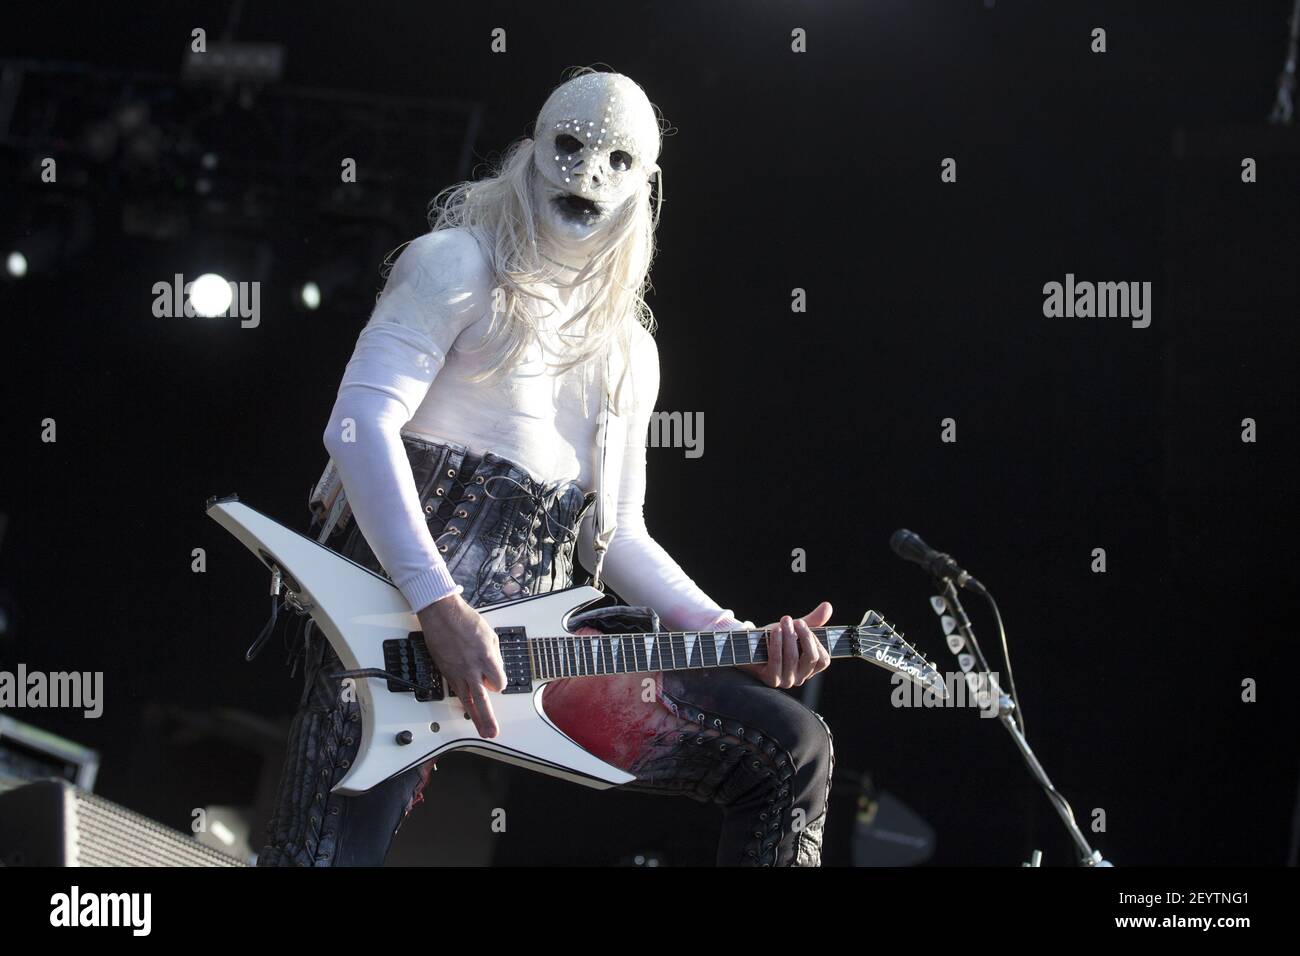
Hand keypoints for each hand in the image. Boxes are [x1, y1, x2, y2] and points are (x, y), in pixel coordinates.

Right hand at [417, 592, 506, 737]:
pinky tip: (467, 709)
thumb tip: (496, 669)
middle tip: (492, 733)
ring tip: (481, 730)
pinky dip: (462, 701)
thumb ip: (494, 656)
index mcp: (485, 657)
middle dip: (487, 718)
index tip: (498, 681)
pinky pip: (456, 691)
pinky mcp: (446, 672)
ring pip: (466, 700)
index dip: (500, 684)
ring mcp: (457, 671)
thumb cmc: (465, 621)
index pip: (499, 683)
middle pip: (482, 699)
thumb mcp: (490, 635)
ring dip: (475, 717)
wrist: (441, 614)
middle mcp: (471, 668)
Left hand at [740, 601, 832, 688]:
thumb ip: (812, 621)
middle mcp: (799, 678)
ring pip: (793, 658)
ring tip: (784, 620)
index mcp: (808, 668)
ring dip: (789, 636)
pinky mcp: (771, 680)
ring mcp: (785, 681)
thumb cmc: (772, 638)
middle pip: (811, 658)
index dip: (816, 641)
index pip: (823, 660)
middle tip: (795, 620)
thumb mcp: (793, 629)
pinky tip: (775, 630)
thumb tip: (828, 606)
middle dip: (805, 636)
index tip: (804, 624)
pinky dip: (777, 643)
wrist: (746, 645)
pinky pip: (777, 661)